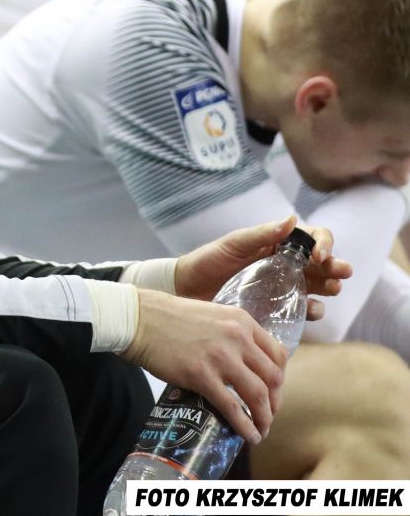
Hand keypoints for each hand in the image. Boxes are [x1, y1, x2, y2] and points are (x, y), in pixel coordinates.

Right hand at [122, 289, 287, 443]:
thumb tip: (243, 358)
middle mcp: (237, 338)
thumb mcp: (212, 315)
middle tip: (267, 413)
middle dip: (275, 401)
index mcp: (242, 321)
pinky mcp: (201, 375)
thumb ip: (231, 332)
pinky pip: (232, 407)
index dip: (280, 378)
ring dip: (264, 417)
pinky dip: (245, 425)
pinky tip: (248, 435)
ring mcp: (220, 357)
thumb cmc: (169, 317)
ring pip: (258, 395)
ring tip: (261, 428)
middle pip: (273, 378)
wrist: (138, 319)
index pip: (278, 355)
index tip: (273, 391)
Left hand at [174, 215, 351, 319]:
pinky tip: (311, 310)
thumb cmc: (208, 261)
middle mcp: (285, 265)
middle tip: (342, 271)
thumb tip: (293, 218)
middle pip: (321, 264)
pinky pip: (302, 310)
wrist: (187, 289)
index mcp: (277, 245)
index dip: (322, 244)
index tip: (320, 254)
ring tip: (331, 289)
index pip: (310, 239)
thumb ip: (261, 234)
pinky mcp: (277, 309)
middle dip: (335, 266)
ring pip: (317, 287)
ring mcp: (283, 288)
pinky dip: (312, 310)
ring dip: (329, 287)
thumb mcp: (233, 244)